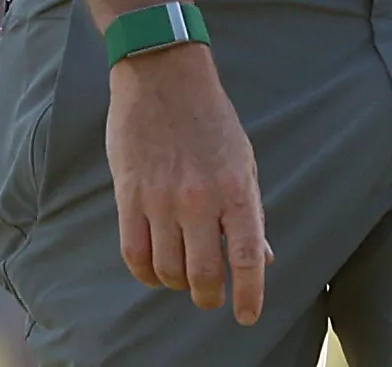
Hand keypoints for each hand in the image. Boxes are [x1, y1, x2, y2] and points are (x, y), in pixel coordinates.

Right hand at [106, 44, 270, 323]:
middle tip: (209, 297)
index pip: (247, 258)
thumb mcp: (243, 160)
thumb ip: (250, 211)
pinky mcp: (129, 194)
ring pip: (167, 270)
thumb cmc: (210, 119)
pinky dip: (145, 273)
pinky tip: (154, 268)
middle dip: (208, 297)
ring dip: (176, 283)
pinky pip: (133, 253)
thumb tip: (263, 259)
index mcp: (236, 189)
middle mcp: (200, 198)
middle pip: (203, 275)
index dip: (250, 295)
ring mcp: (161, 198)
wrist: (163, 74)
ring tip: (181, 275)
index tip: (248, 317)